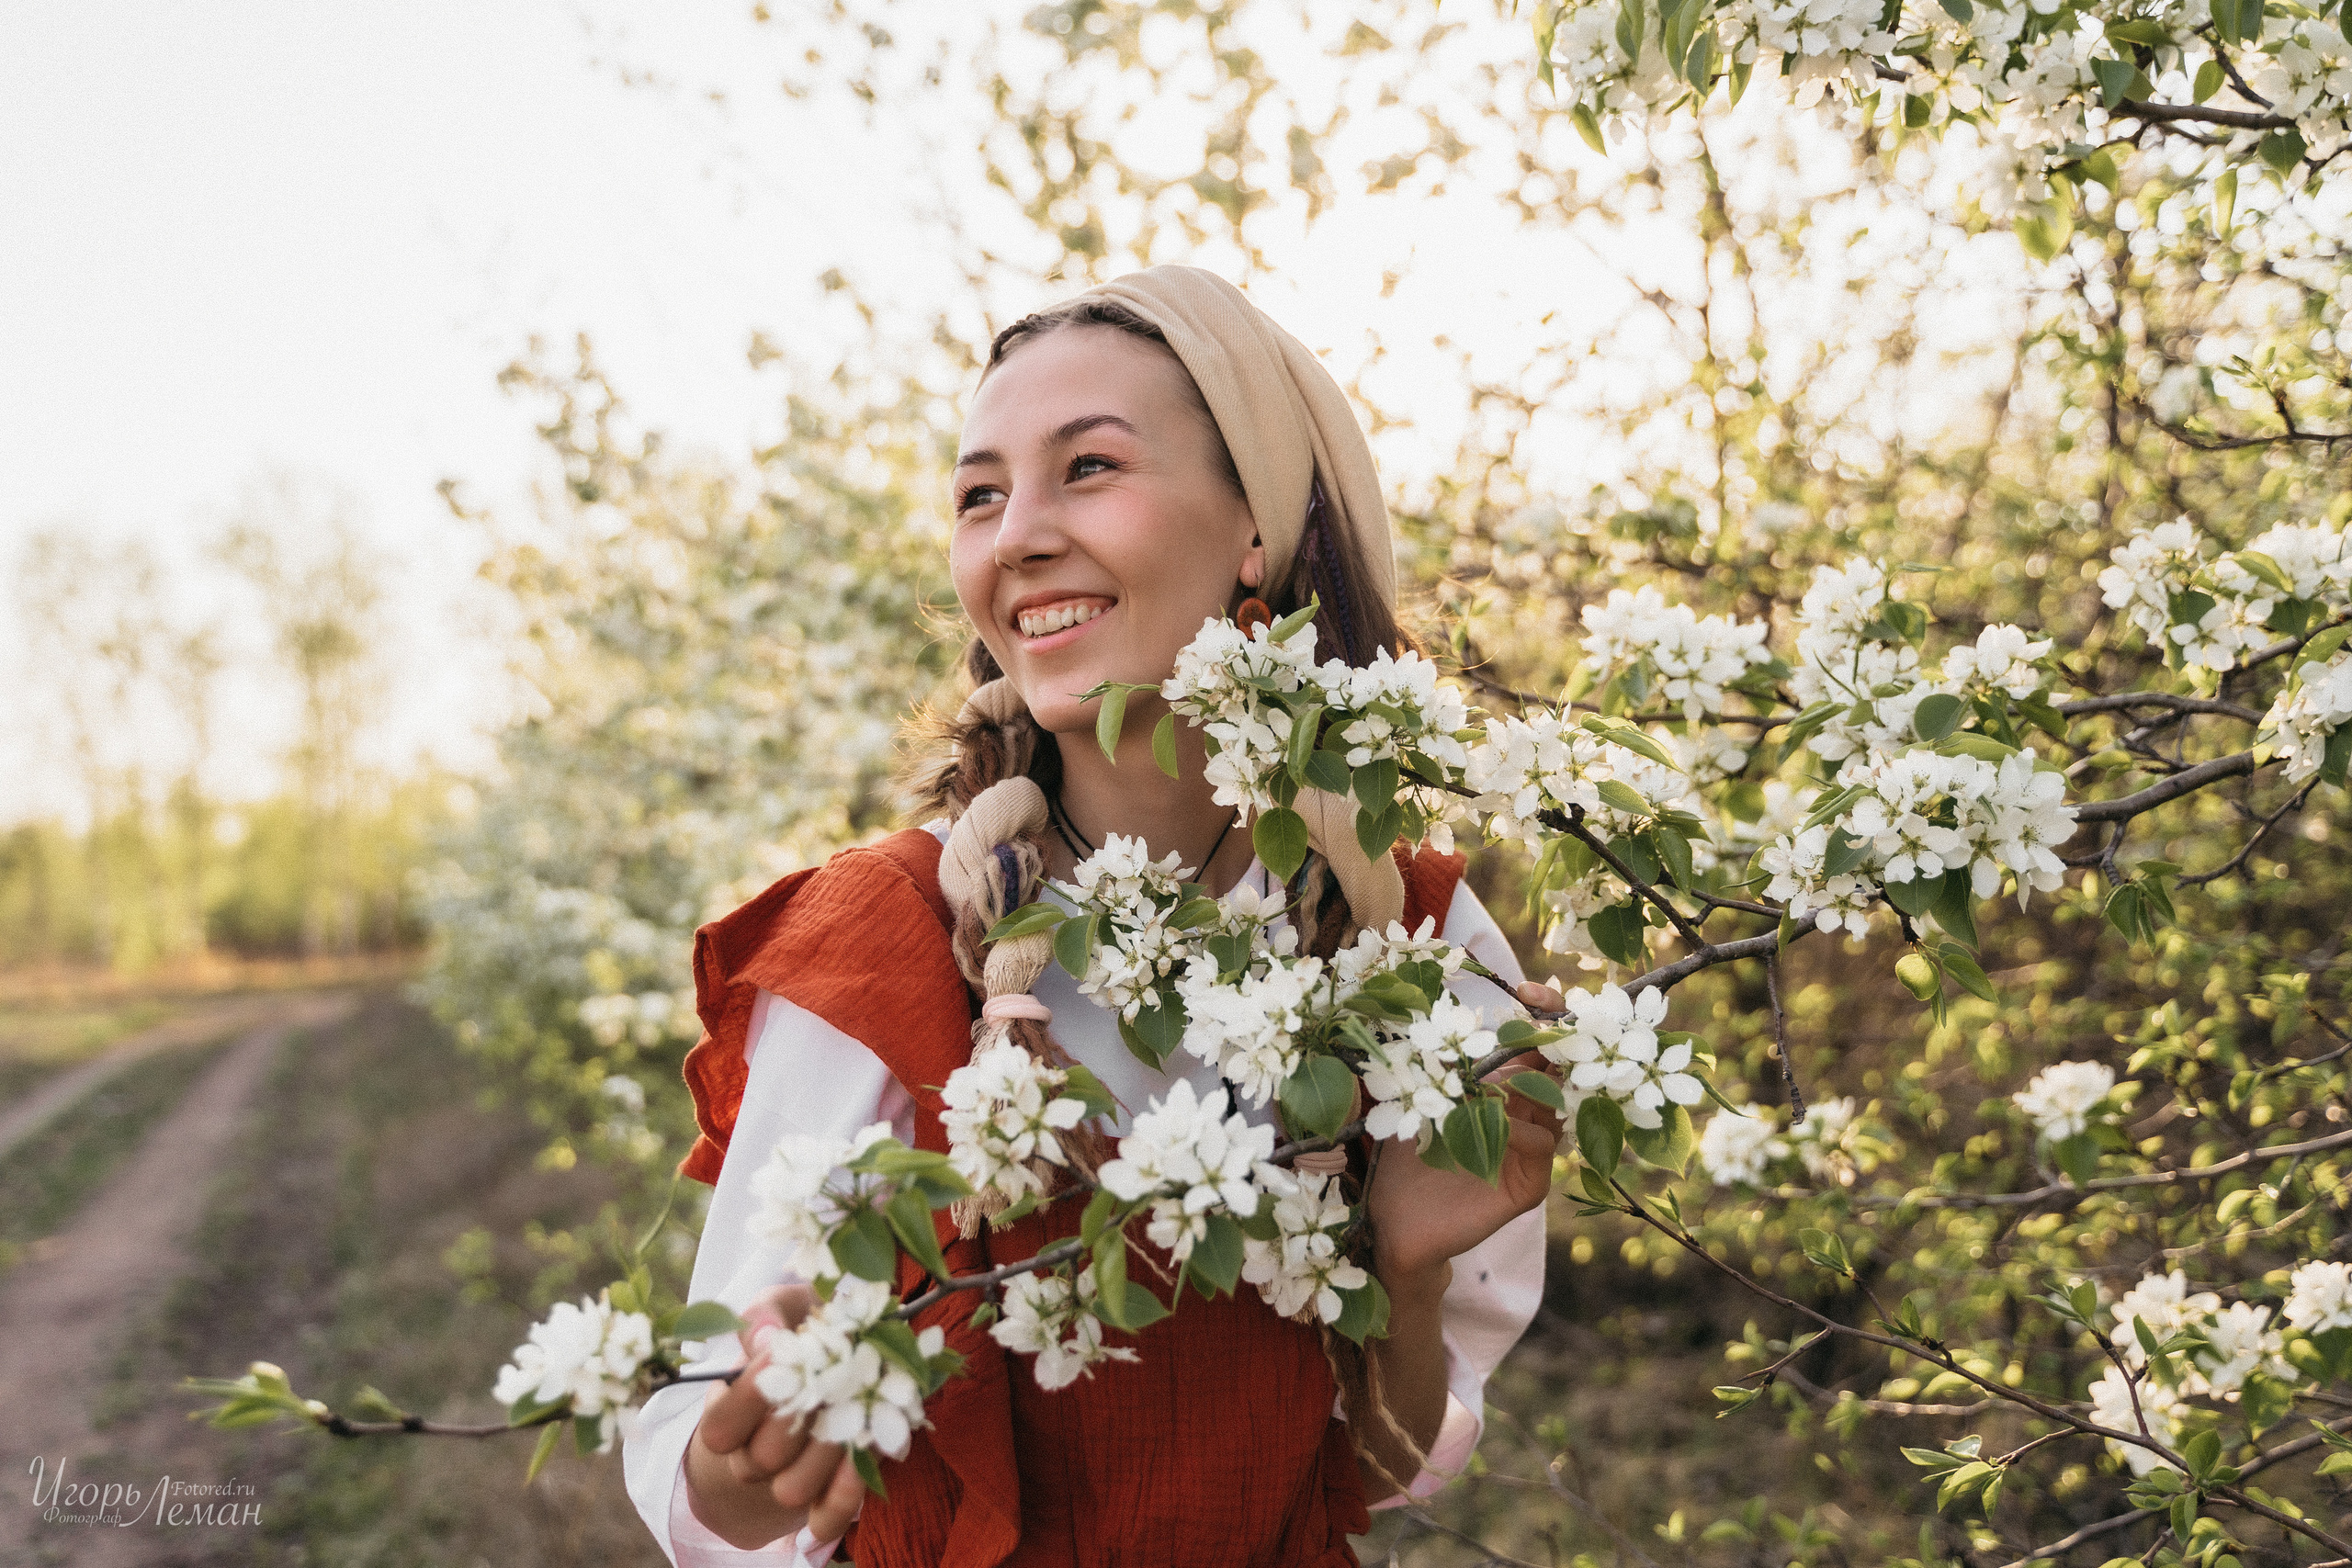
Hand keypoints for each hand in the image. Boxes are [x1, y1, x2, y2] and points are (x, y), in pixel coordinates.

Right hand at [683, 1284, 865, 1550]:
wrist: (837, 1359)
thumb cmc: (800, 1329)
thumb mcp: (782, 1308)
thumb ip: (765, 1314)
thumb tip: (767, 1339)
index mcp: (731, 1416)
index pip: (719, 1430)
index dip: (746, 1399)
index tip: (780, 1355)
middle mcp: (756, 1456)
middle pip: (762, 1459)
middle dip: (798, 1416)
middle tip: (829, 1377)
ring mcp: (792, 1481)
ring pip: (794, 1489)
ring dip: (825, 1448)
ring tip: (852, 1404)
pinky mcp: (830, 1497)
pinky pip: (829, 1516)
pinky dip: (843, 1494)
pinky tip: (863, 1451)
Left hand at [1364, 979, 1568, 1281]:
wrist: (1394, 1220)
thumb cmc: (1406, 1154)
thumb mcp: (1424, 1094)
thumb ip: (1447, 1058)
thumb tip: (1445, 1007)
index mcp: (1507, 1089)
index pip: (1537, 1045)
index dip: (1542, 1014)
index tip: (1528, 990)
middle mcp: (1528, 1117)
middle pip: (1559, 1068)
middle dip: (1552, 1037)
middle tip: (1538, 1013)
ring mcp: (1533, 1152)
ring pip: (1553, 1105)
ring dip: (1528, 1084)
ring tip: (1499, 1075)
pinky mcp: (1530, 1185)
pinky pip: (1539, 1147)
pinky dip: (1517, 1129)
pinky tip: (1491, 1122)